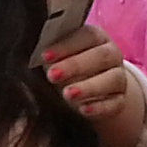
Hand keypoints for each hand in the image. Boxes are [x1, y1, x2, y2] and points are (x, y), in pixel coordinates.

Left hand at [41, 23, 145, 146]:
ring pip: (112, 79)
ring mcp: (118, 77)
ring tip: (67, 95)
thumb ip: (46, 54)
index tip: (44, 56)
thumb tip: (27, 53)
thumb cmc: (62, 66)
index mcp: (94, 37)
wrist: (81, 92)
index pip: (86, 35)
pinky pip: (115, 103)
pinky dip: (99, 107)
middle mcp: (111, 54)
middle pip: (101, 56)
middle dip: (75, 65)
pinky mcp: (119, 100)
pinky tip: (83, 110)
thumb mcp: (53, 58)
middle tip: (52, 75)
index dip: (66, 45)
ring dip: (89, 87)